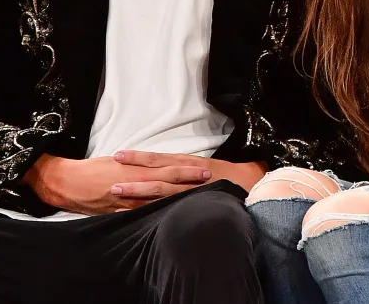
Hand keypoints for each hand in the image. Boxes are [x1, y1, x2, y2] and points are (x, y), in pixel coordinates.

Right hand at [23, 154, 211, 214]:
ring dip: (179, 198)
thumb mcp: (120, 164)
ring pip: (161, 199)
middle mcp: (138, 183)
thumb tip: (154, 170)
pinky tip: (172, 216)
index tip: (205, 170)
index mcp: (139, 169)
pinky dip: (158, 213)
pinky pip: (144, 212)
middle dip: (190, 183)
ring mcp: (132, 198)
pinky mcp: (124, 209)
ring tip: (197, 198)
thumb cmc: (95, 169)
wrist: (72, 181)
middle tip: (210, 181)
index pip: (169, 169)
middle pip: (170, 183)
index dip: (188, 171)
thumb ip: (139, 168)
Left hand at [114, 150, 266, 197]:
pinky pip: (172, 208)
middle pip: (156, 174)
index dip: (140, 157)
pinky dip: (154, 210)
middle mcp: (190, 175)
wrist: (258, 185)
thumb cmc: (236, 178)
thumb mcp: (212, 169)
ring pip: (161, 192)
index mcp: (192, 164)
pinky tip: (138, 214)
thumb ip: (193, 171)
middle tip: (110, 175)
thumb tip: (180, 170)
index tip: (120, 155)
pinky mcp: (198, 202)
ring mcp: (193, 191)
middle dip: (133, 174)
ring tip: (116, 193)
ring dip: (138, 192)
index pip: (161, 159)